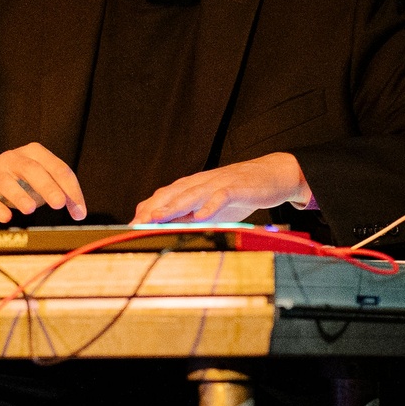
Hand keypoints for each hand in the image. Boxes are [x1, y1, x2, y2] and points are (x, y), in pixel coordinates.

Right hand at [0, 142, 86, 222]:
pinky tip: (6, 218)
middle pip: (32, 169)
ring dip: (19, 195)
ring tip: (30, 210)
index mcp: (34, 154)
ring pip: (7, 182)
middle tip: (59, 203)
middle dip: (47, 186)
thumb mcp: (39, 183)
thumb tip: (78, 210)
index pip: (57, 168)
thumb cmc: (16, 182)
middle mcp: (13, 159)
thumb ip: (59, 192)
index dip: (71, 190)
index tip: (79, 213)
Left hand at [136, 153, 312, 224]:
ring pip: (192, 193)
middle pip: (172, 194)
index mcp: (193, 186)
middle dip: (152, 209)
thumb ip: (191, 216)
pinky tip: (200, 217)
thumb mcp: (212, 208)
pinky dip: (210, 206)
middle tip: (135, 224)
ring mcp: (219, 183)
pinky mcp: (238, 187)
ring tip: (157, 218)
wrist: (275, 175)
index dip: (146, 210)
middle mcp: (201, 182)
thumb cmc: (241, 192)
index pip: (163, 196)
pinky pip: (222, 196)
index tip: (129, 226)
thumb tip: (168, 230)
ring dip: (173, 206)